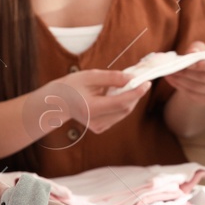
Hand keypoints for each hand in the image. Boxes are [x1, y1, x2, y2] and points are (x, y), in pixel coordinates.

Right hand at [27, 69, 142, 139]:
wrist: (58, 103)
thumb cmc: (72, 86)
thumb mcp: (90, 76)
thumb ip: (111, 78)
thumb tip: (131, 78)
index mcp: (91, 108)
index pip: (120, 103)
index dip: (136, 93)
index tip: (146, 82)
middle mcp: (95, 121)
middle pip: (125, 108)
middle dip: (135, 94)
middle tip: (141, 79)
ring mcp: (98, 127)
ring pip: (123, 112)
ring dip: (130, 98)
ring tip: (128, 84)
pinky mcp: (100, 128)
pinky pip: (118, 115)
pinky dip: (123, 104)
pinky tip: (118, 94)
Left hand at [163, 41, 204, 103]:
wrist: (200, 72)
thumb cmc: (201, 57)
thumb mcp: (199, 48)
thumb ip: (196, 48)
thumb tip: (193, 52)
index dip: (203, 65)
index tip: (188, 64)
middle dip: (189, 73)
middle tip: (174, 68)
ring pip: (198, 88)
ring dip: (182, 81)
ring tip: (171, 73)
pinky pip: (194, 95)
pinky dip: (181, 87)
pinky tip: (173, 80)